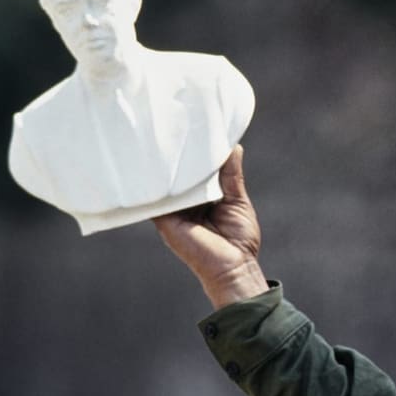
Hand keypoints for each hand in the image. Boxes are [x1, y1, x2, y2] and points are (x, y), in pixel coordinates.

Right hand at [153, 144, 268, 308]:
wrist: (234, 267)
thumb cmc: (239, 239)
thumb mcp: (237, 199)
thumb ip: (231, 175)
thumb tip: (234, 146)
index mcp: (201, 198)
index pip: (194, 171)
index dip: (195, 154)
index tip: (195, 129)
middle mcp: (184, 203)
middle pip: (178, 175)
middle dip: (178, 156)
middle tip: (177, 128)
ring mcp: (173, 211)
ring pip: (165, 183)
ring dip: (167, 166)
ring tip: (166, 140)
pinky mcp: (165, 220)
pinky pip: (156, 199)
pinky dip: (156, 184)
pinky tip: (156, 166)